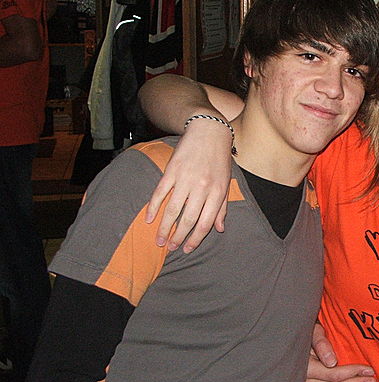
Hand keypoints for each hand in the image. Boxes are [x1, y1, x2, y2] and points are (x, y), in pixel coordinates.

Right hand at [145, 117, 232, 251]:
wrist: (209, 132)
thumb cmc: (219, 160)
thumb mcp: (226, 183)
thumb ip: (222, 207)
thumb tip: (219, 229)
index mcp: (217, 192)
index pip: (205, 223)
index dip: (195, 239)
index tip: (187, 249)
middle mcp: (202, 188)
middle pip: (188, 219)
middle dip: (178, 237)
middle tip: (170, 248)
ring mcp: (185, 179)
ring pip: (172, 209)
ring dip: (164, 227)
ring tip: (159, 240)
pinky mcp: (171, 170)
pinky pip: (160, 193)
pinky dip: (154, 207)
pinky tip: (149, 219)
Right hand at [305, 323, 375, 381]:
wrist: (294, 341)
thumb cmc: (307, 334)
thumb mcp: (313, 332)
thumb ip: (321, 344)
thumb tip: (332, 361)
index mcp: (306, 366)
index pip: (333, 374)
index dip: (353, 373)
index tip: (369, 370)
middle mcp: (304, 381)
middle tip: (371, 381)